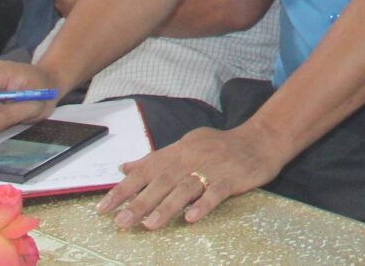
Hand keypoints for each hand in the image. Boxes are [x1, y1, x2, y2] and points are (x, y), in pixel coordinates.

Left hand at [99, 125, 285, 230]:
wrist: (261, 139)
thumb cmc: (220, 146)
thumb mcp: (186, 145)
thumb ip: (155, 158)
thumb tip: (125, 167)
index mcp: (178, 151)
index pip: (145, 170)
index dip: (123, 189)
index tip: (103, 208)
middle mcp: (191, 158)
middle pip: (162, 181)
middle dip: (139, 202)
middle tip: (121, 222)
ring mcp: (212, 167)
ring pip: (186, 187)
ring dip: (167, 207)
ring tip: (150, 225)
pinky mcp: (232, 178)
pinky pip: (216, 192)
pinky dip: (203, 204)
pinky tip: (192, 218)